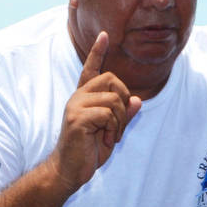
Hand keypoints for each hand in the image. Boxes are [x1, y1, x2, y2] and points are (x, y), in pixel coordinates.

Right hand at [47, 32, 141, 191]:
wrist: (69, 170)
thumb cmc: (89, 150)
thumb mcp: (112, 131)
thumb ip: (123, 115)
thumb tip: (136, 100)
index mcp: (84, 98)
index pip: (91, 69)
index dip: (98, 52)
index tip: (104, 35)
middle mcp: (78, 97)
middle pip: (111, 79)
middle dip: (123, 100)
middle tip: (118, 123)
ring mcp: (75, 106)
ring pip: (113, 99)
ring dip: (120, 121)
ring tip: (111, 135)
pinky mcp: (76, 118)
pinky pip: (107, 114)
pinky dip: (113, 129)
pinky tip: (106, 140)